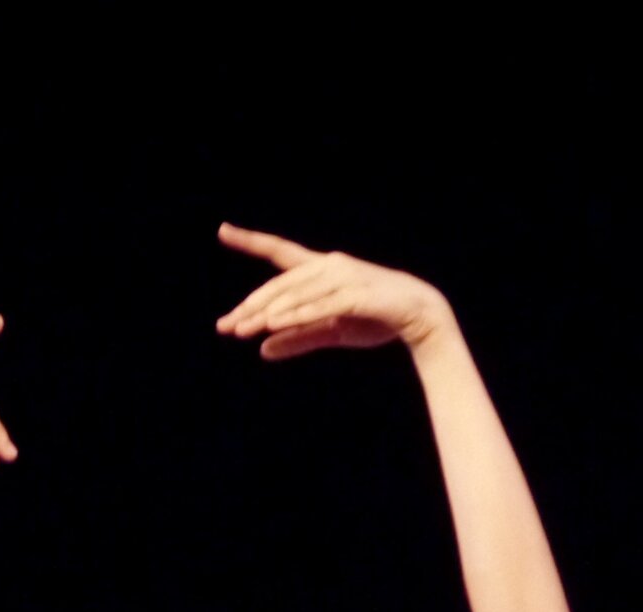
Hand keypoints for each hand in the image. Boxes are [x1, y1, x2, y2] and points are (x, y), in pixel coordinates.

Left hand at [213, 226, 453, 359]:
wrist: (420, 317)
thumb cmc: (374, 319)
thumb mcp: (330, 330)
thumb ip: (298, 338)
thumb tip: (262, 350)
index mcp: (320, 269)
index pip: (280, 253)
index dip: (251, 241)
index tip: (223, 230)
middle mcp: (329, 266)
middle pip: (280, 285)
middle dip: (251, 307)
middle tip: (225, 326)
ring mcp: (343, 277)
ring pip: (295, 296)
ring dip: (267, 314)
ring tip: (242, 330)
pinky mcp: (356, 294)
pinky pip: (319, 306)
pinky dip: (295, 315)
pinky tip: (272, 324)